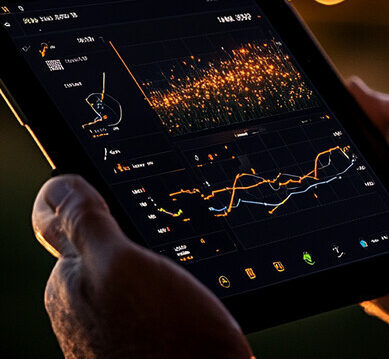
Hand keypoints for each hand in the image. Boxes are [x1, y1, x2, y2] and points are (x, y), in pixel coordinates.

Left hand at [32, 174, 253, 358]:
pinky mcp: (151, 342)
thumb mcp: (123, 266)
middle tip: (166, 218)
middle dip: (130, 225)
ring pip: (133, 269)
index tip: (116, 183)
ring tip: (184, 257)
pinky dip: (174, 284)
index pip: (63, 219)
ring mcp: (117, 328)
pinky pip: (155, 296)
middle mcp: (86, 307)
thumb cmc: (167, 338)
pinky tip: (193, 292)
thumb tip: (57, 185)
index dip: (85, 194)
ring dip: (158, 256)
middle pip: (102, 243)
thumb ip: (86, 225)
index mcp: (70, 282)